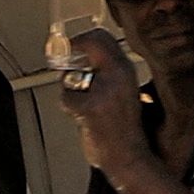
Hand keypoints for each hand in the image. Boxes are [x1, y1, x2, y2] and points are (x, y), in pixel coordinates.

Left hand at [58, 26, 153, 179]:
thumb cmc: (124, 129)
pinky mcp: (91, 106)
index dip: (81, 38)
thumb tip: (81, 58)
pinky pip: (67, 98)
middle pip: (87, 45)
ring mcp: (104, 90)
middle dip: (70, 53)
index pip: (102, 36)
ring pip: (71, 76)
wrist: (129, 156)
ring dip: (71, 90)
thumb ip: (107, 73)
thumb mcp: (125, 91)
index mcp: (126, 70)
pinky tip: (83, 118)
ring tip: (84, 105)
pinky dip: (70, 108)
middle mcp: (118, 75)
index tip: (71, 45)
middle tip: (64, 64)